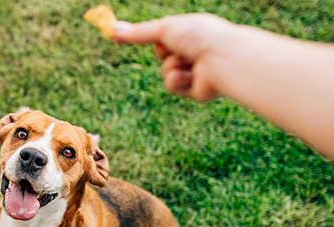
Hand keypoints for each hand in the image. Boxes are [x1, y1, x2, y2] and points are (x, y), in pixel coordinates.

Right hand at [111, 13, 240, 101]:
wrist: (222, 59)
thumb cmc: (199, 37)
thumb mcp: (164, 30)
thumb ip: (138, 33)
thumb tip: (111, 29)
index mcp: (192, 33)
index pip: (165, 38)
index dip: (157, 38)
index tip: (133, 38)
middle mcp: (195, 51)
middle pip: (163, 56)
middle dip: (166, 53)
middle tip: (178, 48)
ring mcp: (196, 71)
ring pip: (166, 72)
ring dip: (172, 67)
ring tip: (189, 62)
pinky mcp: (196, 91)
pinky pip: (173, 87)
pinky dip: (178, 80)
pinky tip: (192, 76)